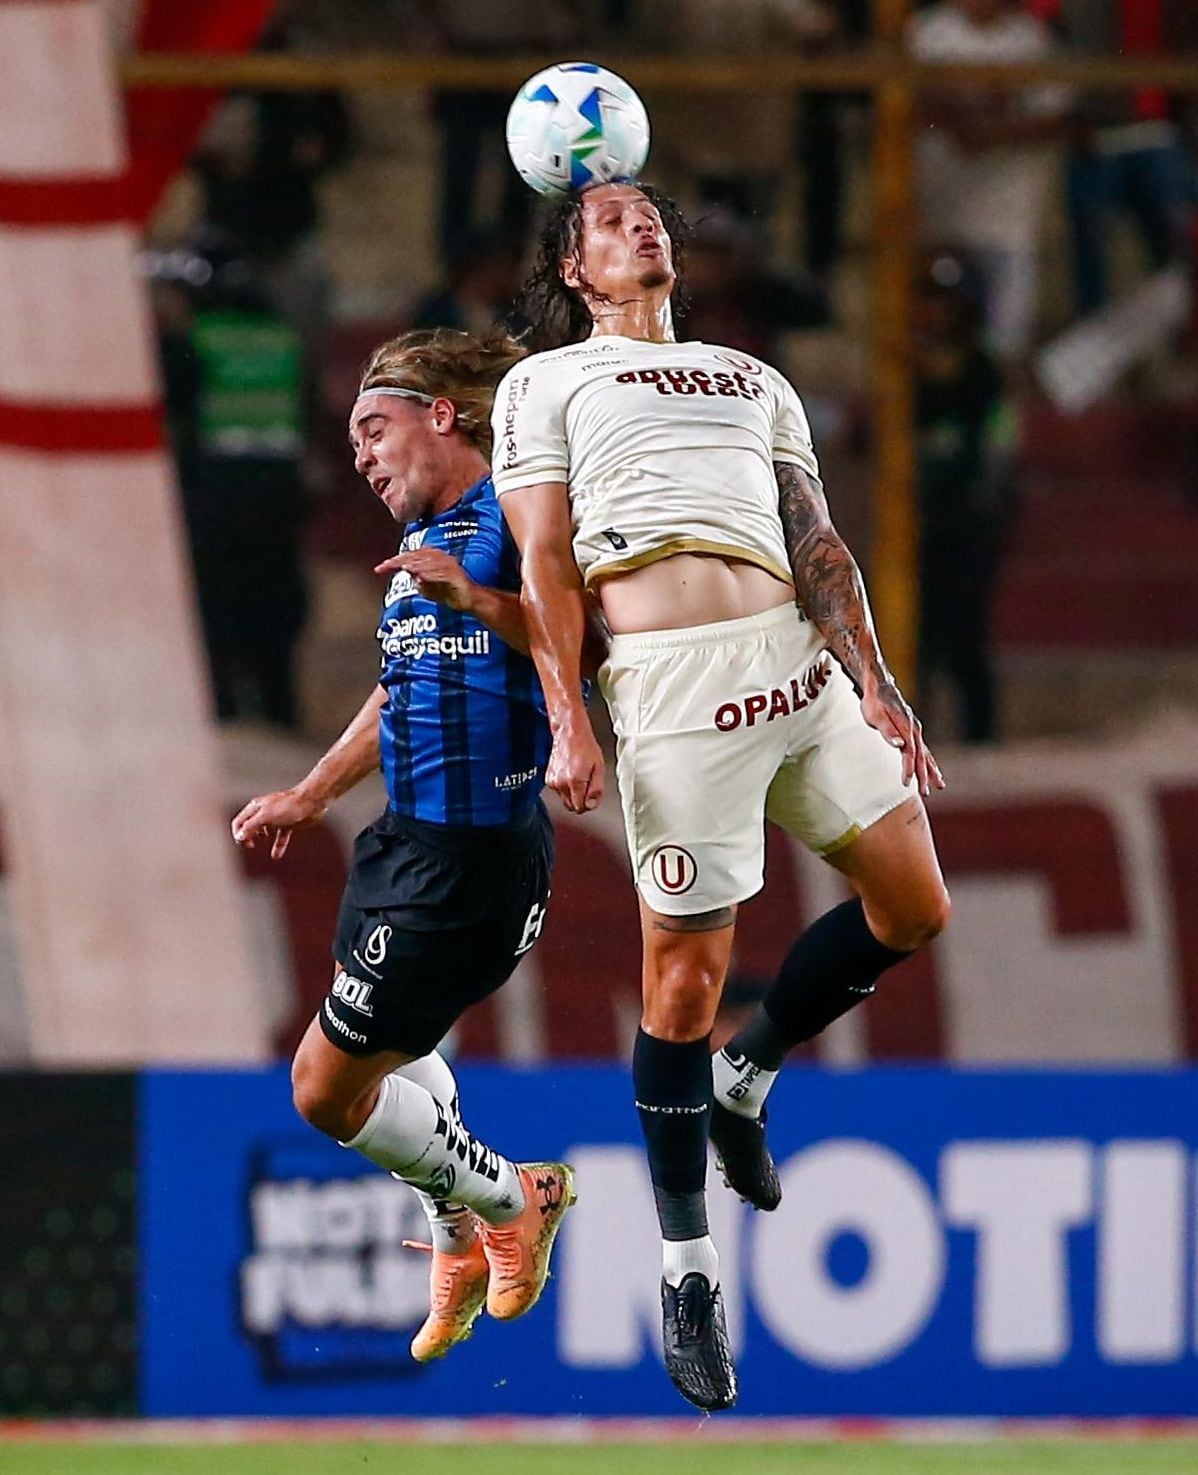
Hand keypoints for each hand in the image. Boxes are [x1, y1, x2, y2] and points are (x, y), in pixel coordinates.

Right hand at [231, 786, 327, 859]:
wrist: (312, 801)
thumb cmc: (289, 805)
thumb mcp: (266, 816)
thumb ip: (251, 826)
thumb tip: (239, 836)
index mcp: (256, 807)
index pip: (239, 822)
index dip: (237, 833)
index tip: (243, 843)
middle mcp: (264, 812)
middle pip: (249, 826)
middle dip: (246, 837)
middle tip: (250, 845)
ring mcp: (276, 819)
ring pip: (264, 831)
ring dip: (259, 838)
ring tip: (257, 845)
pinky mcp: (288, 824)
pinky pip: (280, 837)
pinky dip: (277, 846)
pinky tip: (276, 855)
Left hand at [374, 548, 474, 611]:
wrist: (468, 601)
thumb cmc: (447, 593)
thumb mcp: (425, 588)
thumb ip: (416, 581)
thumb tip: (408, 574)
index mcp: (432, 558)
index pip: (409, 556)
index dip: (393, 561)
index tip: (379, 569)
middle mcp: (440, 557)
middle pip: (416, 556)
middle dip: (399, 561)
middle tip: (386, 566)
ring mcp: (449, 565)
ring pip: (427, 562)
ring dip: (414, 565)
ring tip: (403, 567)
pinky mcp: (456, 574)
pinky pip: (441, 573)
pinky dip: (430, 574)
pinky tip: (420, 576)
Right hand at [546, 722, 604, 813]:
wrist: (569, 733)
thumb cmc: (585, 746)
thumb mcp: (599, 767)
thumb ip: (596, 789)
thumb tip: (592, 804)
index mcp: (575, 781)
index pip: (580, 807)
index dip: (588, 804)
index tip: (592, 796)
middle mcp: (561, 783)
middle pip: (571, 806)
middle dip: (580, 801)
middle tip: (588, 787)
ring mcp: (552, 781)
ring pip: (565, 799)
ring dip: (572, 794)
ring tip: (579, 777)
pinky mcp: (548, 778)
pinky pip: (559, 791)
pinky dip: (565, 787)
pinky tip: (571, 775)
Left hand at [861, 683, 944, 797]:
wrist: (879, 687)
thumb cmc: (874, 702)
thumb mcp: (875, 716)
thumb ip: (887, 730)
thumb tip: (899, 745)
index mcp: (906, 728)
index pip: (909, 753)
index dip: (909, 768)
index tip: (907, 782)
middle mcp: (914, 730)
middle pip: (921, 757)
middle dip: (924, 775)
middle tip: (925, 792)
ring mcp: (915, 731)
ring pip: (926, 754)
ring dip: (932, 770)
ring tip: (940, 785)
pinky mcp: (912, 731)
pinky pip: (924, 750)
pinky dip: (930, 761)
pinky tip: (934, 770)